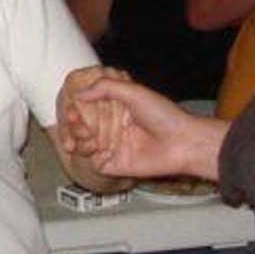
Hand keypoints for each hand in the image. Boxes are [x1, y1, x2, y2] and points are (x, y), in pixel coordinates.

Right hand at [65, 74, 204, 179]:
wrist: (183, 143)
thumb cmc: (164, 116)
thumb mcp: (134, 92)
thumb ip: (105, 87)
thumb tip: (79, 94)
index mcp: (116, 110)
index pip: (87, 109)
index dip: (76, 108)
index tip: (71, 108)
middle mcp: (113, 129)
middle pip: (82, 127)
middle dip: (74, 124)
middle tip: (75, 121)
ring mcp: (114, 148)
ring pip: (84, 145)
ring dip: (79, 140)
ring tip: (86, 135)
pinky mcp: (117, 165)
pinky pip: (95, 164)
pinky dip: (91, 157)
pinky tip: (96, 149)